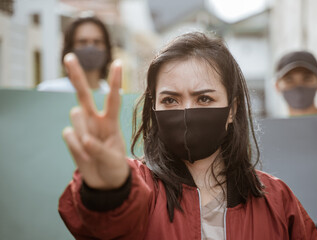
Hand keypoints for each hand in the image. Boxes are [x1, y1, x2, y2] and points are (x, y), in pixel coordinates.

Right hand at [62, 53, 128, 189]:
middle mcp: (95, 121)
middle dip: (77, 77)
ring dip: (82, 136)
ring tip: (92, 152)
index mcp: (110, 122)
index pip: (113, 98)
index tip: (118, 63)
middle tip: (69, 57)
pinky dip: (75, 147)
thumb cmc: (114, 168)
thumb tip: (82, 137)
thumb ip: (98, 149)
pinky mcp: (72, 138)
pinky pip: (68, 135)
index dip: (115, 81)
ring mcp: (82, 128)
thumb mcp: (113, 161)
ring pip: (75, 119)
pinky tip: (84, 154)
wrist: (105, 183)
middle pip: (84, 95)